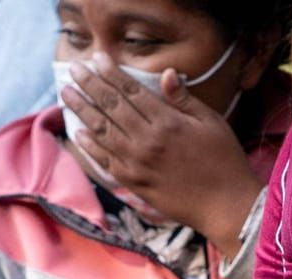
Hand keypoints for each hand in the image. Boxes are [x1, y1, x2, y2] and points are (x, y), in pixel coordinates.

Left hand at [61, 54, 263, 255]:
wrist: (225, 206)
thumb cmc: (224, 161)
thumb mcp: (211, 123)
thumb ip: (184, 99)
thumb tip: (166, 73)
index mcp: (167, 122)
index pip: (132, 91)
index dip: (112, 73)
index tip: (97, 58)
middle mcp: (147, 141)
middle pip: (111, 107)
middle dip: (90, 85)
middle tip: (73, 69)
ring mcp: (137, 164)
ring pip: (101, 131)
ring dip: (82, 110)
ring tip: (66, 94)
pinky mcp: (134, 183)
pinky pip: (105, 161)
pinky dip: (90, 146)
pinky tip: (78, 132)